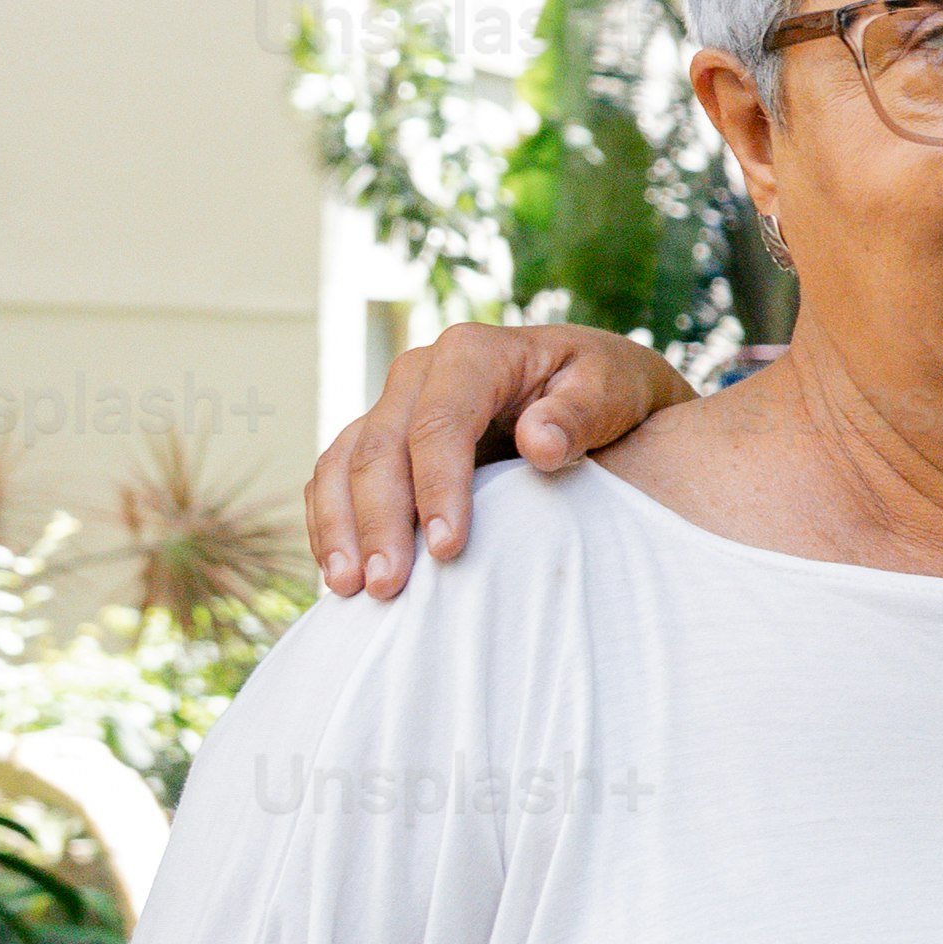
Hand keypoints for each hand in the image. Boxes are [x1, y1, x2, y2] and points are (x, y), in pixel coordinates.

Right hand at [303, 321, 687, 600]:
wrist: (590, 385)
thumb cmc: (604, 388)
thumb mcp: (611, 389)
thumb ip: (578, 415)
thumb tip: (537, 444)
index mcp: (473, 354)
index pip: (438, 422)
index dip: (436, 486)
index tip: (446, 549)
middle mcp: (419, 373)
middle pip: (380, 447)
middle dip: (379, 520)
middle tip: (387, 586)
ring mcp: (392, 406)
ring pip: (343, 463)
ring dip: (340, 527)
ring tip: (350, 589)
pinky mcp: (380, 440)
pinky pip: (334, 479)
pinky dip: (331, 524)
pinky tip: (339, 575)